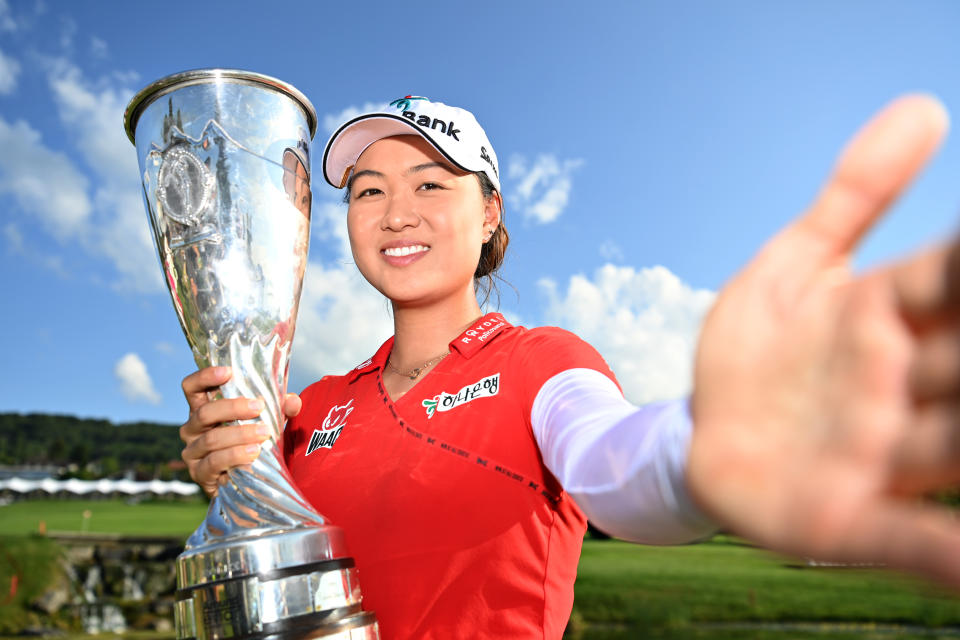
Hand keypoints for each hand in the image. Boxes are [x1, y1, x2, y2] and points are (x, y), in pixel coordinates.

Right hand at [179, 366, 302, 496]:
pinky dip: (235, 455)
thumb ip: (279, 409)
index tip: (227, 372)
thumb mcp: (266, 421)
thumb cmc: (252, 441)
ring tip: (264, 433)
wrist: (247, 481)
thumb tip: (293, 401)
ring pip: (211, 439)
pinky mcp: (199, 473)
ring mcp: (193, 452)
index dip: (204, 376)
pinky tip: (254, 453)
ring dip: (240, 434)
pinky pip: (214, 462)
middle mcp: (193, 428)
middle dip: (232, 408)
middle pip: (204, 413)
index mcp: (204, 409)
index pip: (192, 387)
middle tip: (258, 407)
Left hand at [688, 95, 959, 586]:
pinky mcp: (842, 517)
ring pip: (954, 445)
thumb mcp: (792, 266)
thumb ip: (854, 196)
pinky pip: (907, 540)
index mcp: (886, 315)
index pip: (953, 276)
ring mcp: (876, 454)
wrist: (700, 431)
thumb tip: (926, 107)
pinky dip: (946, 555)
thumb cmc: (758, 350)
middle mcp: (898, 385)